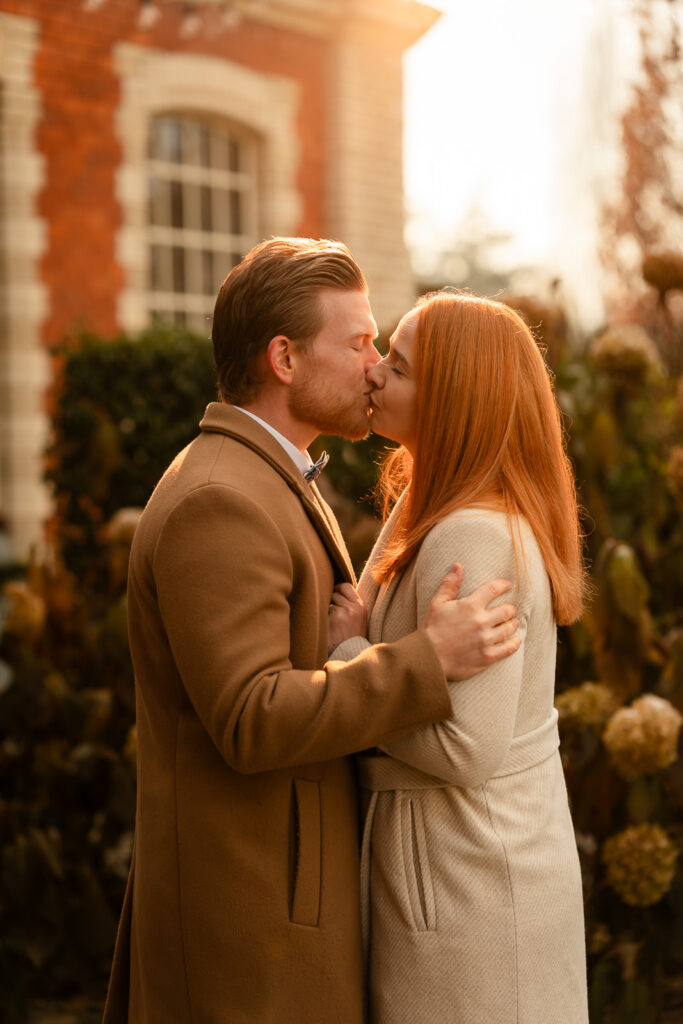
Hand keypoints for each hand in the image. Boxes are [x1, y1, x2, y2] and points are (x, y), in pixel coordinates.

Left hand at [328, 583, 367, 654]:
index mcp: (360, 607)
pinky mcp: (329, 620)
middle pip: (334, 592)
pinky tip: (327, 629)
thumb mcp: (359, 620)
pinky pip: (320, 612)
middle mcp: (352, 607)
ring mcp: (340, 613)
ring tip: (332, 624)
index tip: (336, 598)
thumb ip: (352, 605)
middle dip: (332, 601)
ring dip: (327, 610)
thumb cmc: (352, 639)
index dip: (338, 590)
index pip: (345, 586)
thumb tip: (337, 590)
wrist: (348, 657)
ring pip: (326, 602)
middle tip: (334, 615)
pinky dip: (322, 618)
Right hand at [421, 564, 519, 680]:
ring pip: (509, 629)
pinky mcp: (487, 656)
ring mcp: (485, 640)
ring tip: (512, 623)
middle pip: (507, 610)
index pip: (493, 589)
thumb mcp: (437, 603)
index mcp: (470, 606)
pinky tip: (516, 640)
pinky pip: (508, 649)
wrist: (428, 658)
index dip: (503, 585)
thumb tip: (458, 566)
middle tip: (509, 609)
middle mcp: (481, 622)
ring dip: (512, 624)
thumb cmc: (432, 628)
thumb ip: (450, 584)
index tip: (508, 585)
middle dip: (509, 608)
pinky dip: (514, 643)